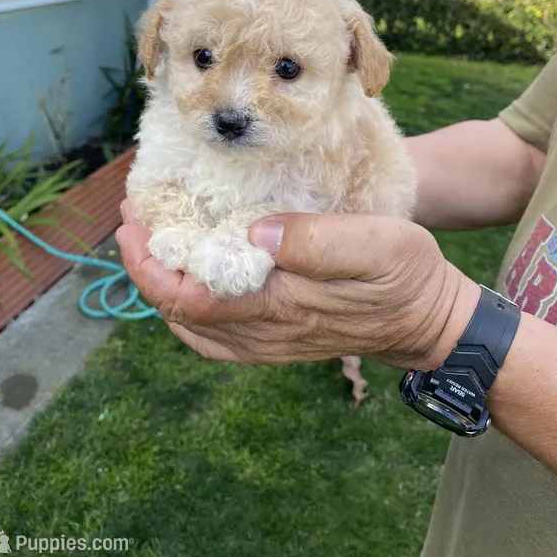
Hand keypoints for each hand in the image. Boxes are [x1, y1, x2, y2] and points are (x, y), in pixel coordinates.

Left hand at [116, 201, 479, 369]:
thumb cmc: (403, 274)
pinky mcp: (274, 339)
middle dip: (146, 265)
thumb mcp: (373, 244)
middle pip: (180, 312)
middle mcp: (262, 332)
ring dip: (162, 281)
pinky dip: (187, 302)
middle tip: (134, 214)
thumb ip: (312, 241)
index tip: (131, 224)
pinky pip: (212, 331)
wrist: (426, 319)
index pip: (190, 300)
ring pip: (191, 325)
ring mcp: (266, 341)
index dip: (149, 266)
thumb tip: (251, 233)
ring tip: (153, 236)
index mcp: (278, 306)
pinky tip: (189, 275)